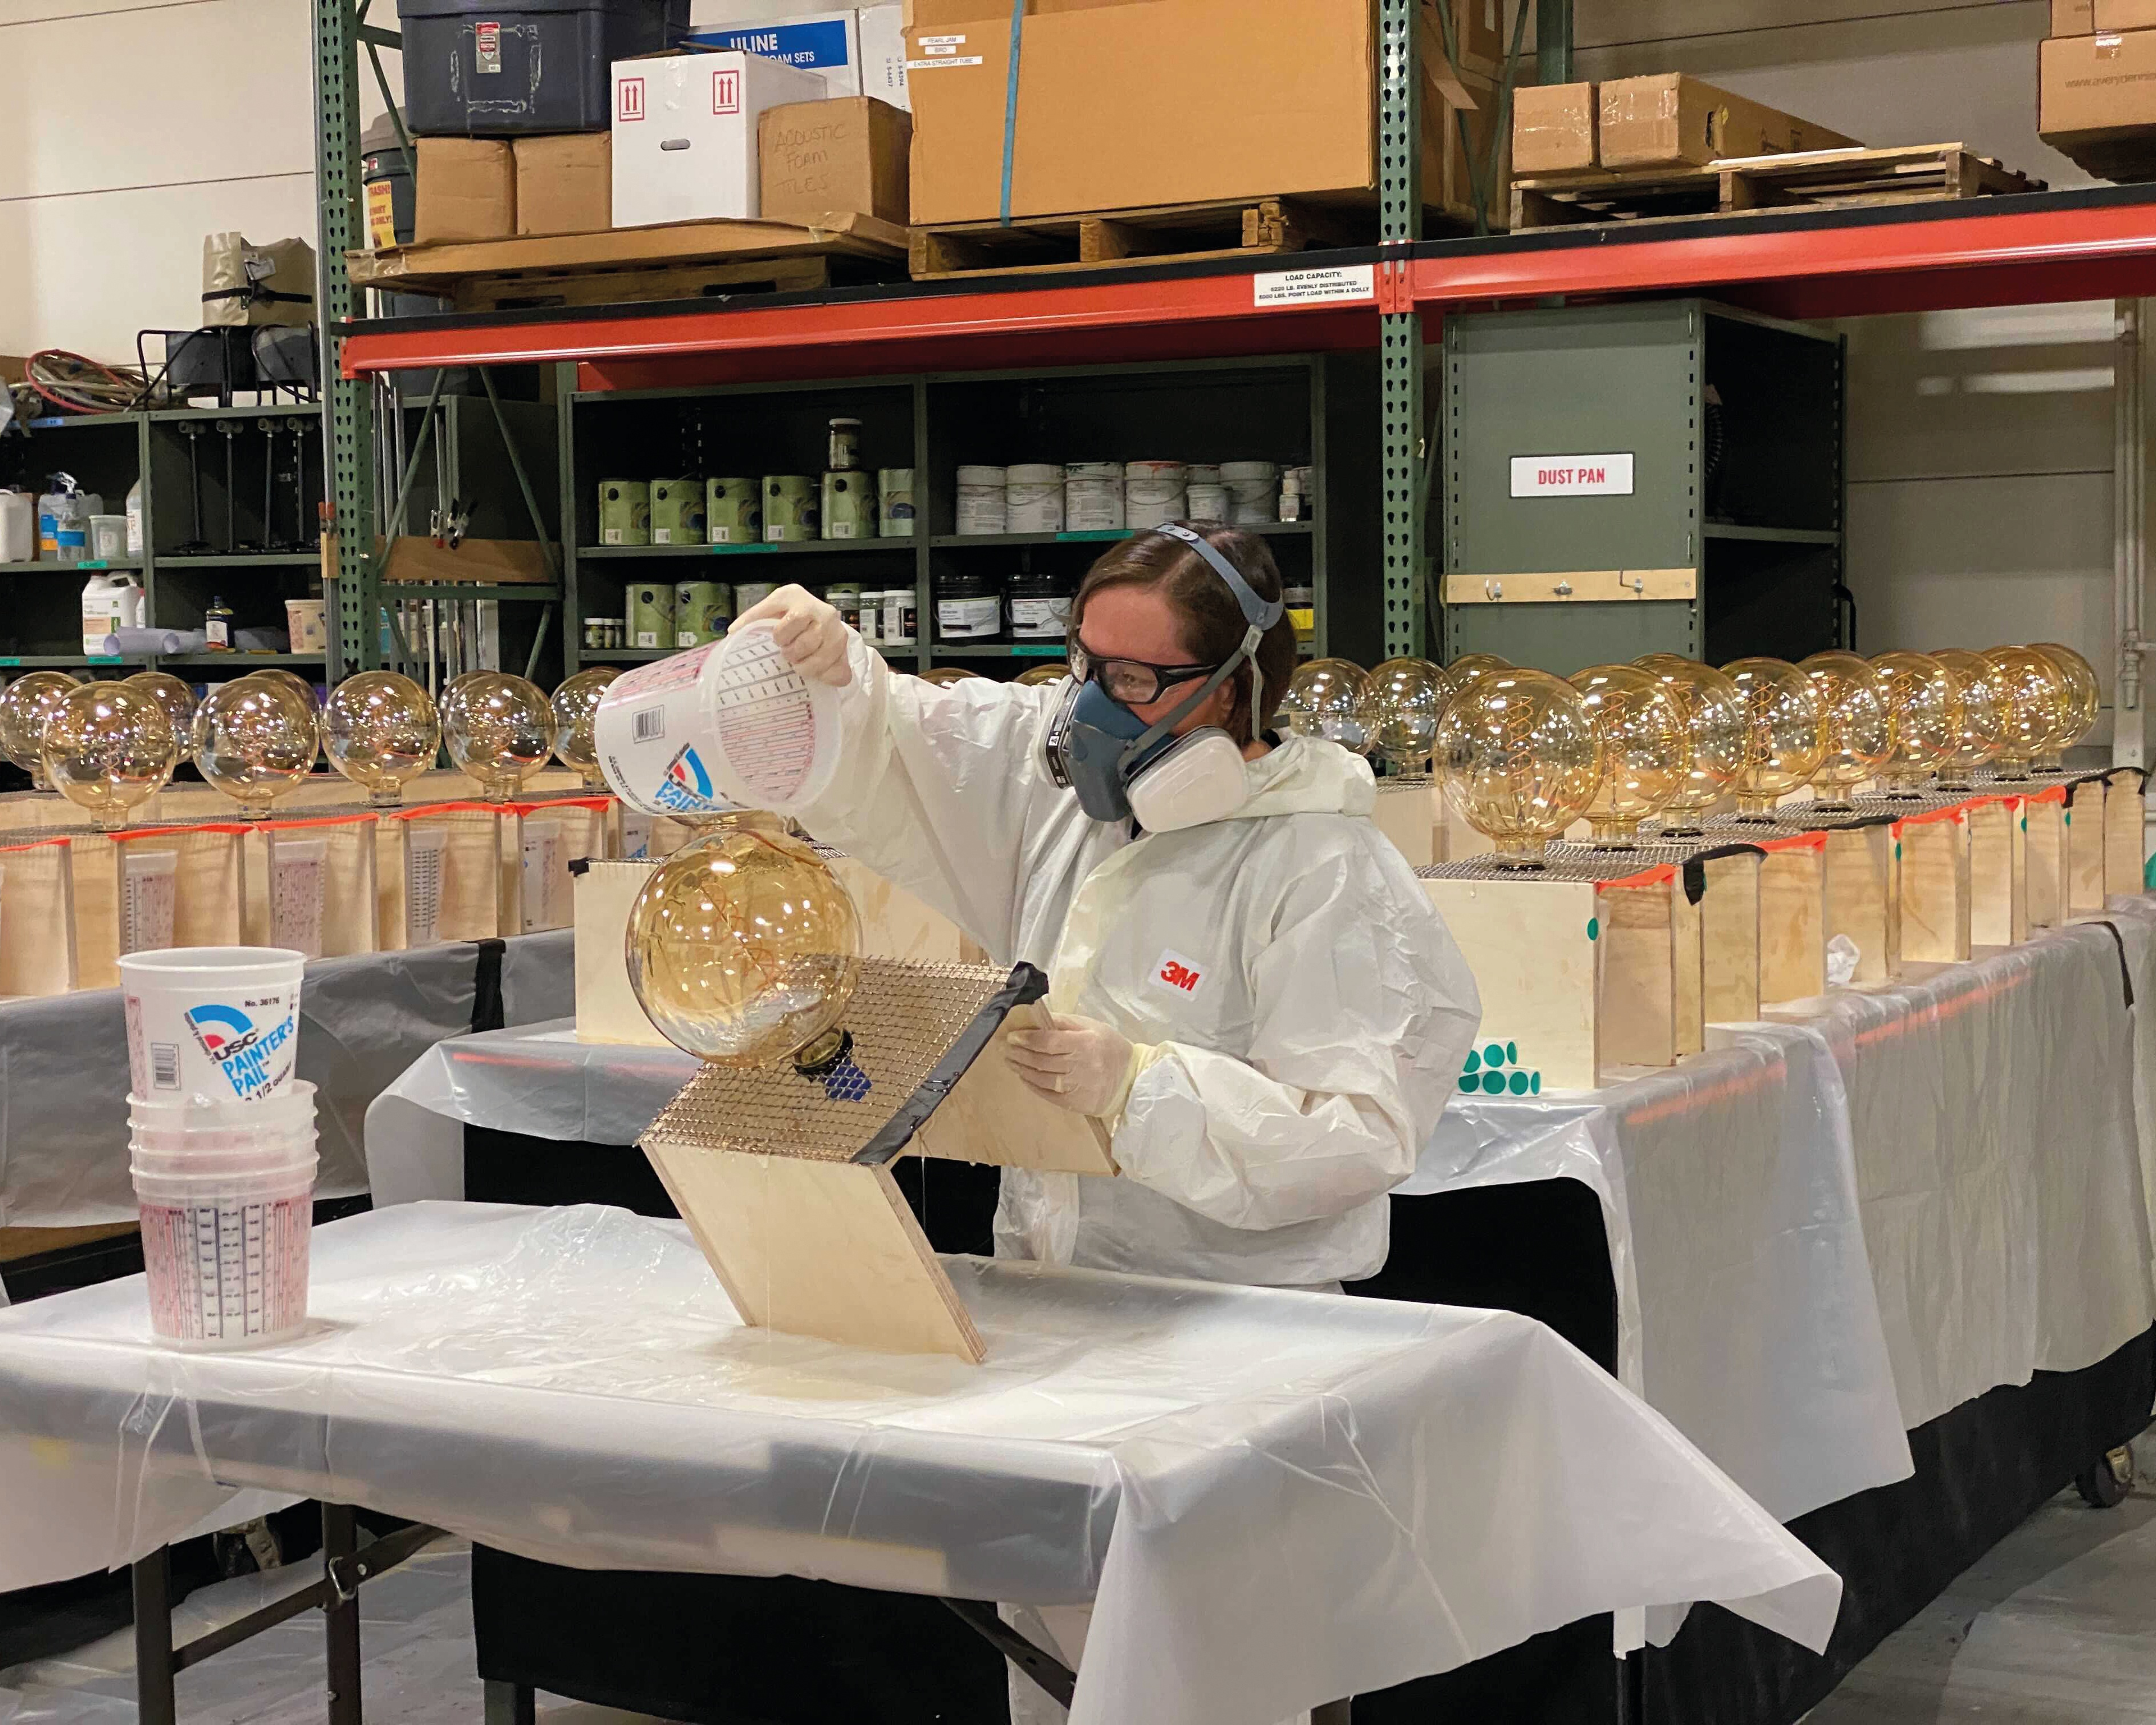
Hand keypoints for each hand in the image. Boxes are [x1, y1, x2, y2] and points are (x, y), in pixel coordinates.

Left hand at [730, 583, 851, 686]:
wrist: (816, 615)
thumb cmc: (786, 613)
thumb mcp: (769, 609)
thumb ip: (752, 619)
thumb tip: (733, 634)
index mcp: (798, 597)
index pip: (794, 619)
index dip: (782, 636)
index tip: (777, 641)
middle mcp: (824, 612)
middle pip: (807, 643)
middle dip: (792, 654)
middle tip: (787, 654)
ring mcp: (838, 633)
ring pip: (822, 660)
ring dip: (805, 668)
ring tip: (798, 664)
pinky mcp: (846, 652)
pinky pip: (839, 673)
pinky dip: (825, 678)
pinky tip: (816, 673)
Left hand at [1006, 1011, 1135, 1118]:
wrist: (1131, 1079)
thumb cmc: (1110, 1047)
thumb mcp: (1092, 1027)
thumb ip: (1064, 1022)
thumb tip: (1037, 1018)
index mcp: (1085, 1043)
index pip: (1048, 1042)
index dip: (1027, 1039)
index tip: (1012, 1036)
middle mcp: (1080, 1066)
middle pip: (1041, 1061)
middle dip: (1019, 1054)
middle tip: (1006, 1049)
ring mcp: (1077, 1087)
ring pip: (1041, 1078)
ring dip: (1022, 1069)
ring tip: (1011, 1062)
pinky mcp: (1075, 1103)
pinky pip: (1047, 1094)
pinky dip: (1032, 1085)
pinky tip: (1024, 1077)